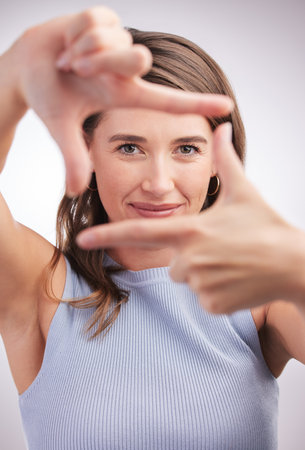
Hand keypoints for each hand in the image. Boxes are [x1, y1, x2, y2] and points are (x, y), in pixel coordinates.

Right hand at [8, 6, 231, 195]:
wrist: (27, 65)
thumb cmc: (49, 96)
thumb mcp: (62, 127)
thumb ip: (74, 156)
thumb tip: (75, 192)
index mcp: (124, 94)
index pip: (167, 100)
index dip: (196, 104)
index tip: (226, 108)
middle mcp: (128, 69)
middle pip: (137, 59)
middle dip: (106, 61)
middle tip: (78, 69)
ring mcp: (119, 42)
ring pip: (113, 40)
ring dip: (82, 50)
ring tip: (68, 60)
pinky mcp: (106, 17)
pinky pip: (95, 21)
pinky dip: (73, 34)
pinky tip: (68, 42)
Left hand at [77, 123, 304, 312]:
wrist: (295, 266)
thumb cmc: (268, 226)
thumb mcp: (244, 191)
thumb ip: (226, 160)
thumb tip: (222, 127)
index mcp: (191, 230)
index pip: (140, 232)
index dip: (108, 234)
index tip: (82, 239)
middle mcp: (188, 259)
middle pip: (171, 260)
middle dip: (189, 255)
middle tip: (222, 248)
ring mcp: (199, 285)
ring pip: (187, 279)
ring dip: (204, 272)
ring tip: (233, 262)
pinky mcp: (211, 306)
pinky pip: (202, 298)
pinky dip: (215, 290)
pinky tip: (237, 280)